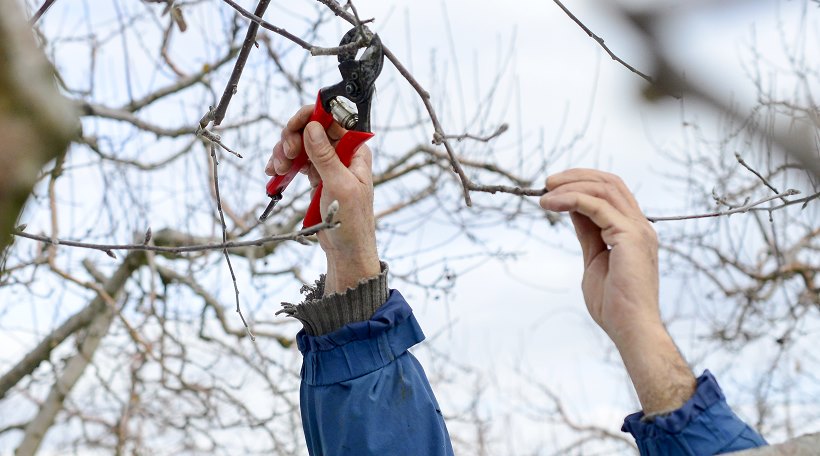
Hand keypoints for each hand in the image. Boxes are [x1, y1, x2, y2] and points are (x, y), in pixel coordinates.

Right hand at [266, 105, 379, 294]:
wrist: (346, 250)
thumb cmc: (351, 221)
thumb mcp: (339, 185)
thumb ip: (325, 156)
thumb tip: (312, 127)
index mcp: (355, 151)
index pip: (332, 120)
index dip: (311, 118)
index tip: (293, 127)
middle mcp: (343, 154)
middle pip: (312, 129)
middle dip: (293, 138)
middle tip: (284, 155)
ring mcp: (329, 165)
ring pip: (301, 145)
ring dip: (285, 152)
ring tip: (277, 169)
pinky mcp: (318, 178)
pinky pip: (297, 162)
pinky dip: (284, 164)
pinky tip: (274, 173)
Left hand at [539, 169, 693, 413]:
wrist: (631, 328)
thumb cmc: (614, 304)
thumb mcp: (593, 259)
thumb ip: (587, 234)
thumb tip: (572, 210)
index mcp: (634, 231)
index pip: (611, 192)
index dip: (582, 183)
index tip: (554, 188)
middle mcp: (640, 225)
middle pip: (610, 182)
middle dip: (577, 177)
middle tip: (547, 183)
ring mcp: (638, 229)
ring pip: (604, 188)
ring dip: (571, 185)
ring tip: (544, 193)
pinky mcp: (630, 235)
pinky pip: (597, 205)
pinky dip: (571, 199)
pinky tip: (550, 204)